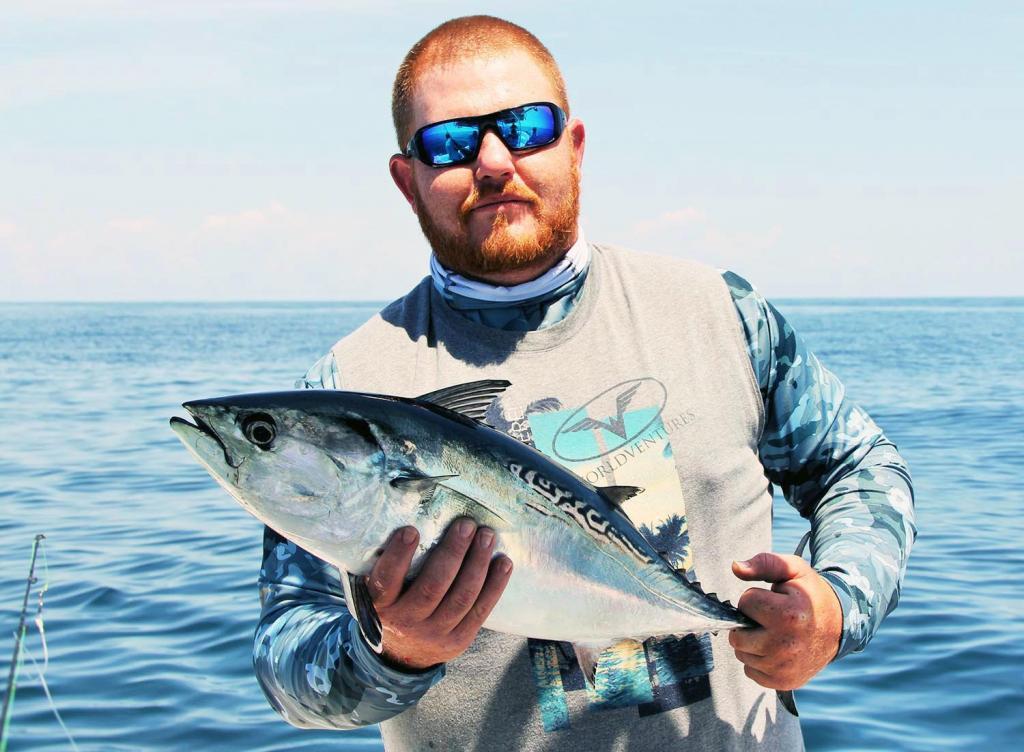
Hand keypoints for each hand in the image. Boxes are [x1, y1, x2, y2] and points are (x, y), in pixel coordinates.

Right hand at [365, 518, 512, 670]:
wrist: (401, 654)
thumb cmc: (391, 604)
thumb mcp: (378, 589)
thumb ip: (386, 563)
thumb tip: (403, 515)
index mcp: (380, 605)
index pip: (386, 581)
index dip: (398, 556)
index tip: (411, 530)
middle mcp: (406, 622)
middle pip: (432, 587)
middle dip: (453, 553)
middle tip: (467, 524)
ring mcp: (434, 634)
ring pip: (461, 598)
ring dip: (478, 564)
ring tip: (487, 536)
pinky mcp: (458, 640)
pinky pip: (480, 612)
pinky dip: (494, 586)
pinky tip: (504, 562)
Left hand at [729, 552, 842, 690]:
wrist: (838, 626)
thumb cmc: (810, 595)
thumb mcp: (793, 570)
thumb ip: (764, 563)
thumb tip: (736, 567)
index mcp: (788, 615)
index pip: (745, 603)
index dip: (756, 598)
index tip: (774, 600)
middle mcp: (786, 646)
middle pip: (737, 635)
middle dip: (748, 622)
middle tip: (770, 618)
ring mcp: (785, 667)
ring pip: (741, 653)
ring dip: (751, 642)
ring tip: (773, 633)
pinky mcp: (784, 682)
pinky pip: (750, 671)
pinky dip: (758, 660)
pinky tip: (775, 649)